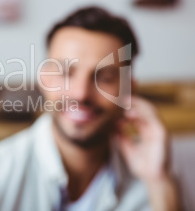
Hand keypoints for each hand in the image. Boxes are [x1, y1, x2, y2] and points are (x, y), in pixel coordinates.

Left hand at [116, 96, 180, 210]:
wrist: (152, 178)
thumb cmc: (141, 164)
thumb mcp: (126, 146)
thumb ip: (120, 135)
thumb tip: (112, 124)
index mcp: (146, 130)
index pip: (138, 113)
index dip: (128, 106)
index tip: (115, 101)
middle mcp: (153, 128)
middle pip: (144, 108)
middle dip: (132, 101)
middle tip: (118, 97)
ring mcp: (159, 130)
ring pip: (149, 110)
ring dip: (136, 104)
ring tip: (123, 102)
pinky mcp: (162, 133)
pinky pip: (153, 118)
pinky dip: (142, 113)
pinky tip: (129, 113)